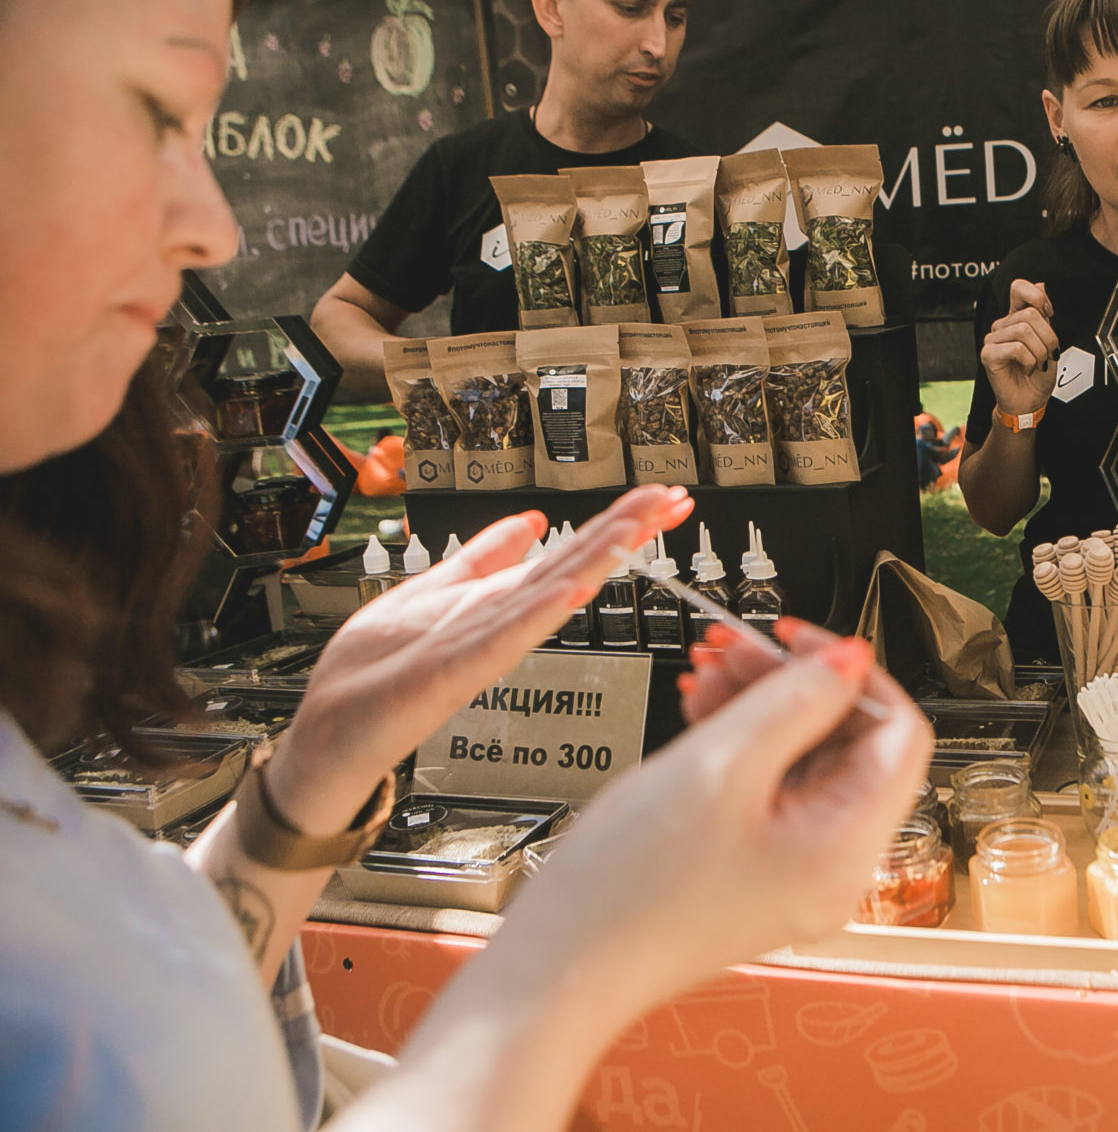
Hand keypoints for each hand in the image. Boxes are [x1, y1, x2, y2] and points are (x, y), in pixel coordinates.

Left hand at [269, 485, 694, 834]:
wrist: (330, 733)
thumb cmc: (376, 674)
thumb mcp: (431, 591)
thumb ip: (481, 557)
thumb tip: (529, 521)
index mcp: (498, 602)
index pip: (569, 553)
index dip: (615, 522)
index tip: (658, 496)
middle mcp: (501, 623)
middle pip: (574, 566)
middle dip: (625, 530)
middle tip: (675, 499)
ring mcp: (483, 648)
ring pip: (550, 595)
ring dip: (597, 560)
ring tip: (639, 527)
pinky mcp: (455, 673)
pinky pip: (504, 638)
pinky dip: (539, 613)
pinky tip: (573, 589)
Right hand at [505, 625, 932, 1004]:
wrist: (558, 965)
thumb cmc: (628, 888)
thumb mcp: (721, 763)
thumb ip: (797, 699)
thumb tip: (852, 659)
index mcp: (846, 849)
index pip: (899, 734)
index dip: (853, 675)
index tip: (798, 639)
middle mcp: (834, 869)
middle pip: (846, 745)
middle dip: (793, 684)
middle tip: (735, 646)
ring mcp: (795, 874)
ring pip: (803, 761)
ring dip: (760, 705)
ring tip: (706, 671)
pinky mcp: (756, 873)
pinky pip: (769, 791)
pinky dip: (740, 744)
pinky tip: (700, 712)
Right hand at [980, 280, 1059, 417]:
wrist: (1030, 401)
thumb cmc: (1038, 373)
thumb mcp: (1048, 340)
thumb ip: (1043, 314)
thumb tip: (1040, 285)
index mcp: (1015, 317)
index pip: (1019, 287)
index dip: (1037, 297)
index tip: (1049, 314)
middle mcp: (1002, 325)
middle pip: (1030, 314)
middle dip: (1048, 337)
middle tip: (1046, 354)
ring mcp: (993, 339)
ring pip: (1024, 330)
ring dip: (1040, 351)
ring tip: (1037, 363)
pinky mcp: (988, 354)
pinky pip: (1016, 347)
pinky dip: (1030, 361)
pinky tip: (1027, 368)